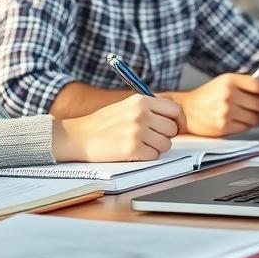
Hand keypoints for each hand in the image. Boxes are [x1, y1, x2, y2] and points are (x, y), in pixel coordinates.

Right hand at [52, 94, 183, 161]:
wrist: (78, 136)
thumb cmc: (103, 124)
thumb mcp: (127, 107)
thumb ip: (149, 110)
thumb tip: (175, 120)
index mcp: (141, 100)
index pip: (175, 109)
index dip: (180, 121)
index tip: (178, 128)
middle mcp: (141, 114)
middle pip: (172, 129)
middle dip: (165, 137)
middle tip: (151, 139)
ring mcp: (137, 131)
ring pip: (166, 144)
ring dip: (156, 148)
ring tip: (139, 145)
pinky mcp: (132, 149)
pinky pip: (154, 156)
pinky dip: (146, 157)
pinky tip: (132, 152)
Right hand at [164, 73, 258, 135]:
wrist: (186, 110)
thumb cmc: (206, 96)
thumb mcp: (223, 82)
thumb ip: (242, 84)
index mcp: (229, 81)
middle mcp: (228, 95)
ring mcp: (226, 112)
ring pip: (256, 118)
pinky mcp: (224, 127)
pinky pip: (246, 128)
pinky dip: (249, 126)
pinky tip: (246, 122)